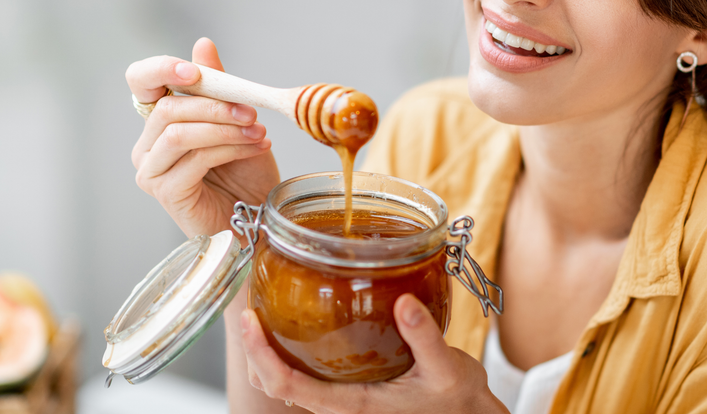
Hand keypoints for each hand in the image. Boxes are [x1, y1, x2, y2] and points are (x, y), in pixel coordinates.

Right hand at [127, 37, 280, 237]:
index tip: (195, 72)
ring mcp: (151, 170)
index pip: (140, 80)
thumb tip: (203, 44)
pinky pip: (194, 158)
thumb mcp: (236, 120)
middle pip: (168, 108)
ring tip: (257, 131)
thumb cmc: (244, 173)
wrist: (256, 219)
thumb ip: (216, 86)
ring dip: (224, 127)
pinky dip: (229, 148)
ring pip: (179, 132)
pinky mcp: (165, 191)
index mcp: (159, 120)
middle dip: (214, 104)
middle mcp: (147, 144)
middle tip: (250, 110)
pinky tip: (255, 147)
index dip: (161, 69)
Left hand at [239, 294, 507, 413]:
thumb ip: (424, 337)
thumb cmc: (457, 400)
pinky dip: (290, 350)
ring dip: (268, 351)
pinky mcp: (350, 391)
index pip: (288, 385)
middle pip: (275, 384)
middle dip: (254, 349)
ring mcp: (343, 401)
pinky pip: (306, 375)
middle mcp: (340, 406)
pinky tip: (298, 321)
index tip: (249, 320)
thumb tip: (403, 302)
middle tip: (250, 304)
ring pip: (287, 382)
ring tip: (265, 309)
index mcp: (354, 405)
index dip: (261, 354)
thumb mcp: (447, 368)